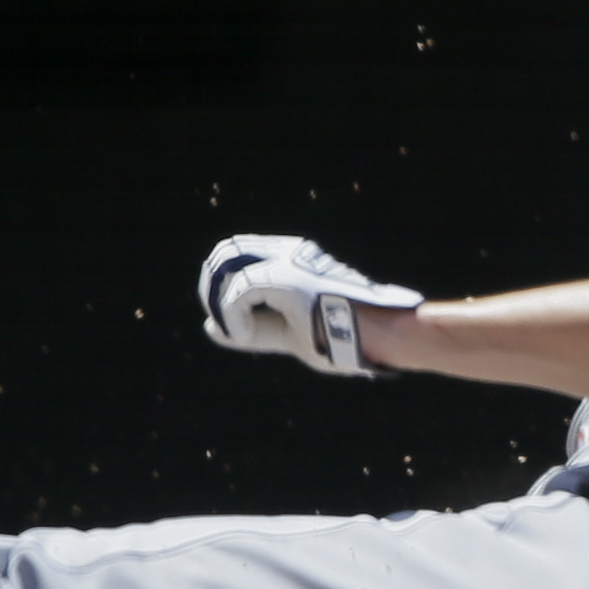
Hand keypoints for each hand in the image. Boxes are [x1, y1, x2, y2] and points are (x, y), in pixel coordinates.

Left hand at [196, 235, 423, 376]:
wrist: (379, 338)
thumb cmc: (344, 338)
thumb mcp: (287, 332)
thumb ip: (251, 328)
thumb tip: (209, 327)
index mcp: (294, 258)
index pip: (239, 252)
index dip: (220, 281)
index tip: (225, 316)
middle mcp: (289, 252)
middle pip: (227, 251)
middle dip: (211, 286)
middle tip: (220, 321)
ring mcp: (288, 262)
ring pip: (228, 269)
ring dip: (219, 303)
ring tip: (235, 332)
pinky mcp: (286, 279)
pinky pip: (238, 293)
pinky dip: (233, 317)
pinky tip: (244, 336)